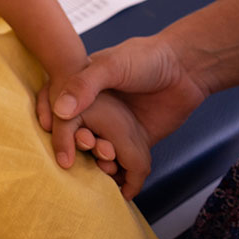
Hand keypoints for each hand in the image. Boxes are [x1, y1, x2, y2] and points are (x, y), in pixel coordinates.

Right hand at [35, 35, 211, 193]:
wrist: (185, 69)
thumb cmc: (145, 58)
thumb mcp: (111, 66)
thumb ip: (84, 85)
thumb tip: (60, 113)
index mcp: (80, 88)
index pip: (56, 110)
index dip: (53, 126)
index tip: (56, 140)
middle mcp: (93, 110)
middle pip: (73, 135)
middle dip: (76, 147)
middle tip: (90, 145)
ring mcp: (113, 127)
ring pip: (94, 152)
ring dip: (95, 163)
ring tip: (106, 164)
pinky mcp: (133, 142)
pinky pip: (119, 163)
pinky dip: (116, 174)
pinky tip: (116, 180)